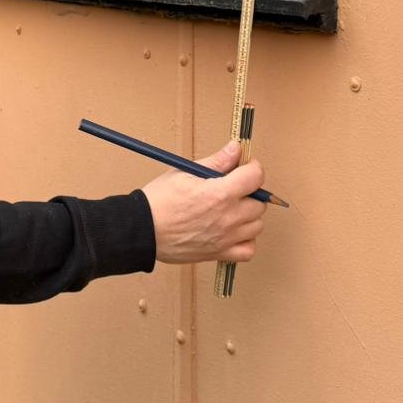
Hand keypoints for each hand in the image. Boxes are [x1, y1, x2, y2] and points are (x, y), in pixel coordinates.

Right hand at [142, 141, 265, 264]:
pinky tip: (233, 231)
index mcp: (220, 193)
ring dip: (248, 216)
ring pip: (257, 225)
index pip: (256, 177)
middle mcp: (227, 217)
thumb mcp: (184, 172)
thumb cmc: (159, 200)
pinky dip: (246, 240)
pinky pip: (248, 250)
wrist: (142, 230)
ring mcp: (226, 238)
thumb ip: (216, 162)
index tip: (245, 167)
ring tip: (231, 210)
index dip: (252, 167)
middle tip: (233, 188)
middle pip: (259, 202)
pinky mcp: (220, 253)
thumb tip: (235, 149)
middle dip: (250, 192)